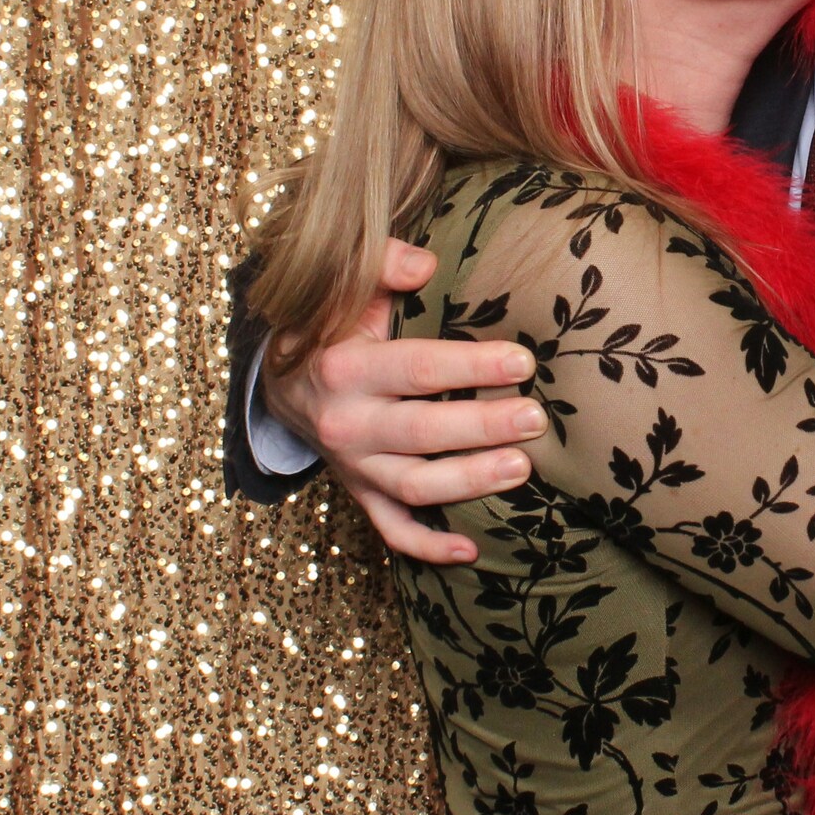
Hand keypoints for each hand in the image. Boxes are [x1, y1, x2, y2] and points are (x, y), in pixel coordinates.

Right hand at [262, 237, 544, 566]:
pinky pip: (390, 528)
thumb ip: (383, 263)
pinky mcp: (358, 491)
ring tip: (521, 468)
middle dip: (482, 427)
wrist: (279, 380)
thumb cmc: (330, 324)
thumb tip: (428, 264)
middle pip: (421, 432)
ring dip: (469, 482)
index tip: (523, 362)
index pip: (416, 369)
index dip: (470, 366)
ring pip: (413, 485)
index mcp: (343, 368)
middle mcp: (345, 422)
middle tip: (535, 419)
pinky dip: (427, 546)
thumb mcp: (345, 286)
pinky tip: (471, 551)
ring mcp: (352, 465)